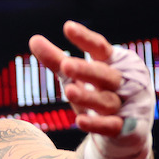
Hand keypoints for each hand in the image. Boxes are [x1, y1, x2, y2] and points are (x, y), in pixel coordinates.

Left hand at [29, 21, 133, 137]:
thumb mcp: (75, 77)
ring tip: (68, 91)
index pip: (100, 48)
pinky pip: (111, 125)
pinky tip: (80, 122)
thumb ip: (56, 60)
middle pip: (104, 75)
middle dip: (86, 70)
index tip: (67, 27)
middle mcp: (122, 82)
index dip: (85, 39)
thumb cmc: (96, 94)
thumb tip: (33, 39)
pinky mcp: (125, 128)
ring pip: (106, 100)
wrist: (124, 131)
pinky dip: (97, 124)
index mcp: (113, 63)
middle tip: (65, 64)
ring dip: (88, 96)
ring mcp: (125, 105)